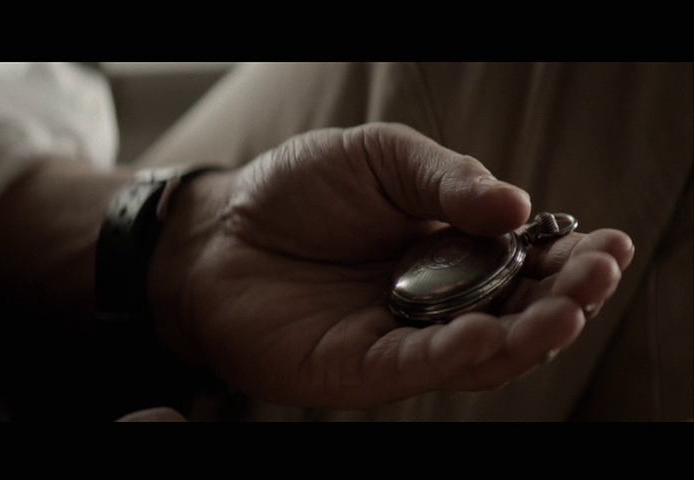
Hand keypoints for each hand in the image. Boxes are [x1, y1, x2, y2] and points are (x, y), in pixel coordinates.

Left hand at [149, 123, 633, 408]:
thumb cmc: (299, 189)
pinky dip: (458, 354)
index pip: (525, 260)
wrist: (221, 231)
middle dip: (565, 297)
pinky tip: (487, 334)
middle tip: (596, 275)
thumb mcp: (381, 158)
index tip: (608, 242)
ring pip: (482, 351)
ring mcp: (403, 337)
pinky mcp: (363, 368)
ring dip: (528, 334)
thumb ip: (447, 181)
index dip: (569, 255)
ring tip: (565, 309)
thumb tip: (517, 207)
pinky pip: (420, 368)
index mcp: (450, 247)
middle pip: (516, 312)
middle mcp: (437, 299)